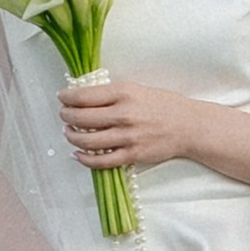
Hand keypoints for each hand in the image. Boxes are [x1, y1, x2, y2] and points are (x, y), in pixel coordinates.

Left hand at [60, 73, 199, 169]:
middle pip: (81, 118)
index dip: (67, 97)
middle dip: (66, 117)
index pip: (84, 96)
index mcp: (124, 93)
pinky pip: (100, 161)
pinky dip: (84, 159)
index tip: (61, 98)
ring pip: (87, 141)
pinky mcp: (132, 155)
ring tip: (69, 133)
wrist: (188, 126)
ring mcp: (127, 136)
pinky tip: (78, 154)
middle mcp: (124, 114)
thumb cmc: (163, 105)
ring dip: (72, 137)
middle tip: (63, 115)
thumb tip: (83, 97)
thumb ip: (112, 94)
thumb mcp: (136, 89)